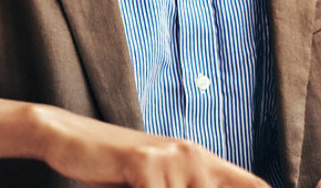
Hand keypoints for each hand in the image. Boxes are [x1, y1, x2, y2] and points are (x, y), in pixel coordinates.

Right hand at [35, 105, 268, 187]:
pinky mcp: (146, 164)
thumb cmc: (111, 169)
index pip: (254, 186)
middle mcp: (193, 155)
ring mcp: (172, 158)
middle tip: (150, 187)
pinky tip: (125, 187)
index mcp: (200, 160)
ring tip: (134, 186)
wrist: (66, 138)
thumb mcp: (156, 184)